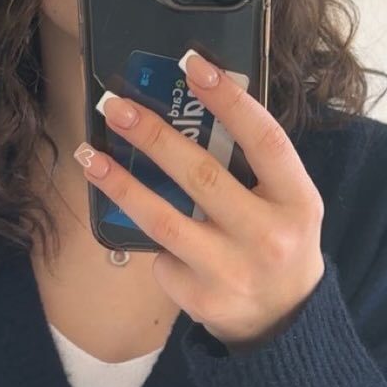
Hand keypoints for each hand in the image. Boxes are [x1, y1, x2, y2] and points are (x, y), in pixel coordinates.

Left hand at [73, 49, 325, 350]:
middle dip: (154, 136)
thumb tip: (186, 109)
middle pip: (203, 176)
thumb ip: (250, 165)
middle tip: (116, 106)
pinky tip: (132, 218)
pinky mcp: (201, 299)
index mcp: (298, 202)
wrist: (281, 321)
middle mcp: (269, 238)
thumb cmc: (276, 241)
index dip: (229, 101)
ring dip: (121, 184)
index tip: (192, 64)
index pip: (266, 141)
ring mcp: (232, 272)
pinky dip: (147, 233)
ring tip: (88, 155)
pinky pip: (161, 254)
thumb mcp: (285, 202)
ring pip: (164, 220)